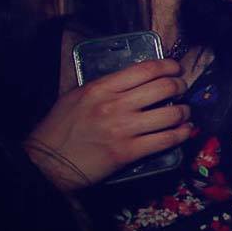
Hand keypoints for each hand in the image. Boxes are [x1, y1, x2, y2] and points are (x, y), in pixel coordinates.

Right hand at [26, 59, 192, 191]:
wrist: (46, 164)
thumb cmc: (58, 130)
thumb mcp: (76, 97)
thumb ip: (104, 87)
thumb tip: (131, 81)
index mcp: (101, 88)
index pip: (145, 69)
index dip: (168, 66)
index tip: (176, 69)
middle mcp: (114, 105)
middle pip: (164, 87)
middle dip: (180, 86)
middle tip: (182, 90)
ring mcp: (123, 129)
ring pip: (171, 114)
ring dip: (185, 112)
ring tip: (185, 113)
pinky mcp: (128, 152)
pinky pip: (166, 140)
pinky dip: (181, 134)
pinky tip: (185, 131)